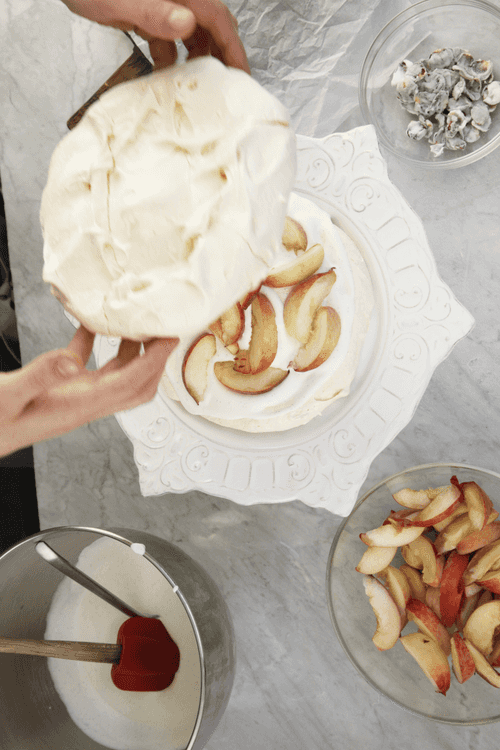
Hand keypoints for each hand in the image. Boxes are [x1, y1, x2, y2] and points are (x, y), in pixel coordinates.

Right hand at [0, 325, 177, 457]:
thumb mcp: (7, 398)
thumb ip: (38, 377)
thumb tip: (72, 361)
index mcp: (78, 408)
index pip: (128, 385)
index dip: (153, 362)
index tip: (169, 340)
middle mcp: (84, 403)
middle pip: (135, 384)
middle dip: (154, 359)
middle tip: (164, 330)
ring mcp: (75, 396)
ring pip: (117, 373)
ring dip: (131, 350)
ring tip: (136, 323)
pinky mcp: (62, 388)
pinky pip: (87, 363)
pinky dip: (95, 343)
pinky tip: (91, 323)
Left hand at [60, 0, 249, 73]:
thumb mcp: (122, 1)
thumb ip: (155, 12)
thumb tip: (187, 22)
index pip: (218, 20)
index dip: (233, 48)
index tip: (242, 74)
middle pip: (210, 25)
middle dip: (221, 55)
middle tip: (227, 85)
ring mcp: (162, 4)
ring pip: (192, 32)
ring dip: (197, 58)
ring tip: (199, 84)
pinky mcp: (146, 12)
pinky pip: (168, 36)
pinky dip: (172, 56)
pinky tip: (168, 74)